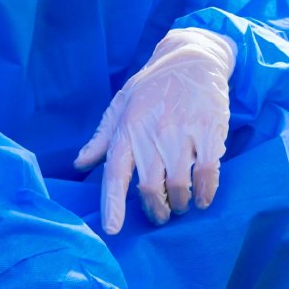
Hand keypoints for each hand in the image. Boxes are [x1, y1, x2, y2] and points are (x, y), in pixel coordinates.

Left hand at [74, 27, 236, 233]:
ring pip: (179, 187)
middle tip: (159, 216)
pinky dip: (204, 193)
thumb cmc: (153, 86)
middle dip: (156, 211)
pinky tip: (201, 199)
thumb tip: (79, 164)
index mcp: (127, 129)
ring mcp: (183, 134)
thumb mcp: (121, 104)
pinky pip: (207, 174)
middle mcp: (153, 134)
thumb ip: (102, 138)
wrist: (193, 58)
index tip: (112, 230)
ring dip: (180, 205)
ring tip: (180, 206)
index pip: (115, 173)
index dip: (113, 205)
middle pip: (151, 189)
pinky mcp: (209, 133)